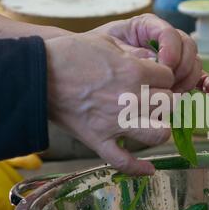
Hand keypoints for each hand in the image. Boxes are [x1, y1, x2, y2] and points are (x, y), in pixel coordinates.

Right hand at [45, 33, 174, 175]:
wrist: (37, 73)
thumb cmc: (71, 53)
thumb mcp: (107, 40)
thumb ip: (134, 52)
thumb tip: (151, 61)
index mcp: (135, 72)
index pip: (169, 77)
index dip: (165, 77)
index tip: (156, 77)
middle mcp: (131, 99)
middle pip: (171, 104)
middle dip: (168, 100)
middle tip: (159, 98)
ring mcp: (116, 123)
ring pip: (159, 134)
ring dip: (161, 129)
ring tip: (156, 124)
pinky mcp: (99, 140)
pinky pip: (123, 162)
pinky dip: (139, 168)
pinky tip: (150, 169)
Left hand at [93, 14, 208, 93]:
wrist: (89, 71)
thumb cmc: (95, 55)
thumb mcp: (108, 48)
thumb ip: (131, 53)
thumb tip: (154, 62)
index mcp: (148, 27)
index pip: (170, 33)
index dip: (172, 49)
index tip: (164, 66)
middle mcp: (164, 41)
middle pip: (188, 48)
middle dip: (182, 68)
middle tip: (169, 85)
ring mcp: (173, 59)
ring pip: (194, 63)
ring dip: (189, 79)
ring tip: (174, 93)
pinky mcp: (177, 76)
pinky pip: (198, 78)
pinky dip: (206, 83)